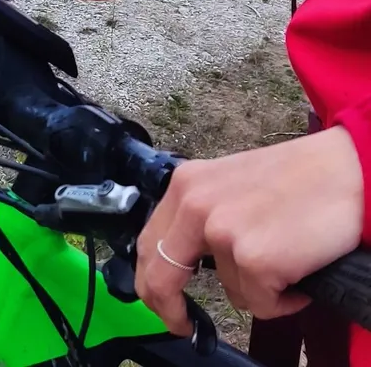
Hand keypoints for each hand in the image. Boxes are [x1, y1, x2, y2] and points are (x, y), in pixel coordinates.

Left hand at [136, 127, 364, 334]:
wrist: (346, 171)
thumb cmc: (297, 179)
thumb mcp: (228, 186)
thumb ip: (202, 214)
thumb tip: (184, 258)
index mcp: (185, 185)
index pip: (149, 243)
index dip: (149, 281)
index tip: (158, 301)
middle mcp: (194, 206)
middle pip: (161, 275)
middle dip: (169, 308)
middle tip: (185, 324)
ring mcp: (223, 233)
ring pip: (230, 291)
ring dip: (258, 289)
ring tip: (287, 260)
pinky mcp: (255, 259)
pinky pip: (262, 304)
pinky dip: (284, 300)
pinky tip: (300, 272)